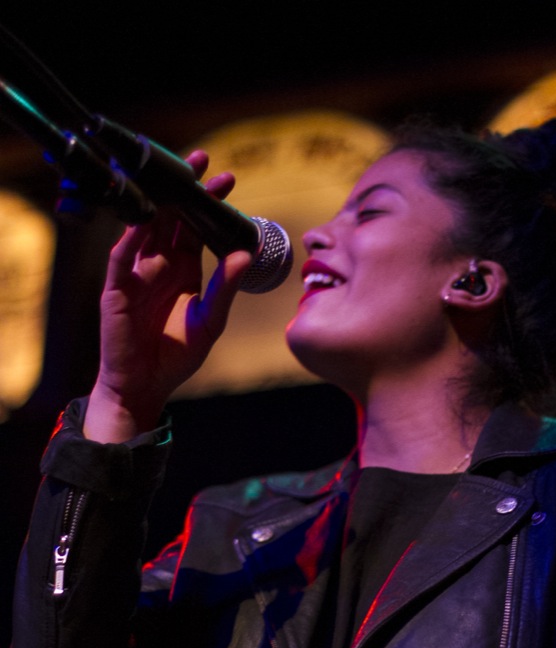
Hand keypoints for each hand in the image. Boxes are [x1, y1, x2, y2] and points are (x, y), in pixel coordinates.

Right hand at [85, 150, 251, 441]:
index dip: (208, 203)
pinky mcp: (117, 289)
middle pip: (171, 219)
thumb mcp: (210, 321)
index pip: (196, 227)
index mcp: (183, 270)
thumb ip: (225, 288)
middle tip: (201, 160)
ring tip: (172, 177)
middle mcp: (158, 265)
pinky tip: (143, 218)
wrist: (145, 386)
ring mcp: (136, 274)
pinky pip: (122, 258)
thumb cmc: (176, 356)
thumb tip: (245, 254)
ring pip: (144, 230)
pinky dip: (131, 238)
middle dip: (184, 190)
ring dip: (157, 203)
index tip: (226, 179)